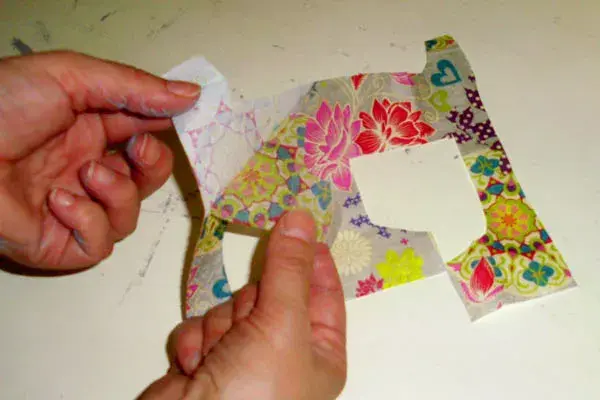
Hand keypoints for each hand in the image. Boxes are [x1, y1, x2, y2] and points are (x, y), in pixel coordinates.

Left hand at [0, 51, 199, 268]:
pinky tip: (59, 202)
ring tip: (86, 174)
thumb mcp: (72, 78)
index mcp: (89, 130)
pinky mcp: (61, 244)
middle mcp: (85, 170)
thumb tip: (192, 94)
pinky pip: (100, 244)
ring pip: (128, 217)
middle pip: (145, 181)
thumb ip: (134, 87)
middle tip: (138, 150)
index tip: (189, 123)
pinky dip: (89, 222)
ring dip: (119, 193)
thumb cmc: (1, 105)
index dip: (168, 132)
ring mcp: (75, 208)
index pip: (144, 134)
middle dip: (154, 166)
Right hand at [140, 210, 346, 398]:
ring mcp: (242, 358)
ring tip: (219, 356)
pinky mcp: (204, 362)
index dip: (313, 258)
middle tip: (249, 323)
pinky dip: (194, 342)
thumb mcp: (282, 325)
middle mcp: (283, 354)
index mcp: (318, 352)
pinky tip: (193, 366)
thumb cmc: (255, 393)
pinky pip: (200, 327)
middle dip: (251, 305)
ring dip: (220, 327)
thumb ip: (288, 268)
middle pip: (268, 294)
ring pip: (230, 307)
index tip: (301, 222)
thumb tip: (301, 217)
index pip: (323, 292)